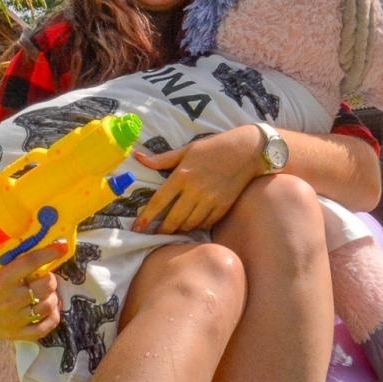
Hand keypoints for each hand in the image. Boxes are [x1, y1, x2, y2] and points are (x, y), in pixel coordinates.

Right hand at [0, 243, 65, 340]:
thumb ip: (9, 261)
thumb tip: (34, 246)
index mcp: (0, 280)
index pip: (30, 263)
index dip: (48, 253)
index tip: (61, 247)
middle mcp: (9, 301)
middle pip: (45, 285)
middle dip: (50, 277)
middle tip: (45, 275)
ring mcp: (14, 320)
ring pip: (48, 305)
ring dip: (52, 295)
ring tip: (47, 291)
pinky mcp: (16, 334)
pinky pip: (44, 328)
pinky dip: (52, 318)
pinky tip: (50, 309)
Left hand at [131, 125, 265, 234]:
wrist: (246, 150)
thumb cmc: (212, 147)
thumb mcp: (186, 150)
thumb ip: (161, 159)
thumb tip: (138, 157)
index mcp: (182, 175)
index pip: (159, 201)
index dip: (146, 217)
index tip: (137, 228)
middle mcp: (195, 190)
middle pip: (173, 218)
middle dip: (162, 229)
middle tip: (154, 233)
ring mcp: (210, 200)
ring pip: (189, 224)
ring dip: (179, 229)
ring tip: (172, 230)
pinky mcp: (223, 206)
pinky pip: (206, 223)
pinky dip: (196, 227)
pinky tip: (191, 225)